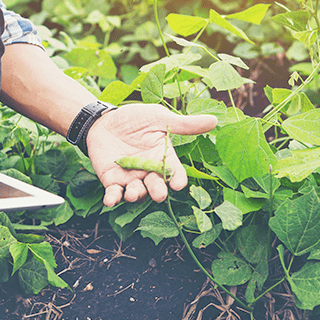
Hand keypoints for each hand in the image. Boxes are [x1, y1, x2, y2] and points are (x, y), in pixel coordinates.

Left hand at [85, 104, 216, 206]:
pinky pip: (113, 193)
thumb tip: (215, 120)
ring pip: (136, 192)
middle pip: (156, 185)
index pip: (173, 171)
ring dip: (136, 195)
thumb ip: (183, 124)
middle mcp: (148, 171)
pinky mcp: (112, 180)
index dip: (177, 178)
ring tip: (133, 193)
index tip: (178, 184)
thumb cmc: (134, 119)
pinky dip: (112, 198)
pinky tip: (110, 200)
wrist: (104, 121)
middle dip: (158, 191)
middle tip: (160, 195)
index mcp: (163, 157)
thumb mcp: (158, 118)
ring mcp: (130, 177)